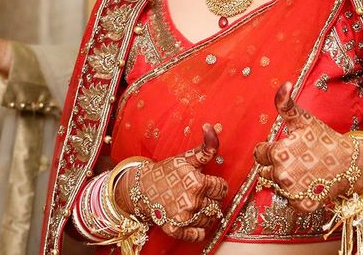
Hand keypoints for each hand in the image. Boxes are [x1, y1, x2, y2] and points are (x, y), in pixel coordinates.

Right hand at [115, 124, 227, 241]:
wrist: (141, 187)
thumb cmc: (166, 171)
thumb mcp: (186, 158)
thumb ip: (205, 147)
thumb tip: (213, 127)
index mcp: (197, 182)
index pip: (222, 188)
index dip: (217, 184)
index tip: (209, 182)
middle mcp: (192, 201)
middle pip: (217, 205)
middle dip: (212, 199)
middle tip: (201, 193)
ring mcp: (184, 217)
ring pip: (209, 220)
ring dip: (207, 214)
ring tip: (197, 205)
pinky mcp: (175, 229)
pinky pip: (196, 235)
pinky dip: (198, 231)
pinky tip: (194, 221)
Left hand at [253, 82, 362, 212]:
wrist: (350, 162)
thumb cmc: (324, 139)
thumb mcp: (304, 119)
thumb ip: (286, 103)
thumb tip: (283, 84)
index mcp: (279, 152)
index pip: (259, 153)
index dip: (271, 149)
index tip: (286, 146)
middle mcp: (283, 174)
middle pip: (265, 171)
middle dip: (277, 165)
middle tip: (297, 159)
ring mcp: (293, 191)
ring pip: (275, 186)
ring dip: (284, 180)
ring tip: (303, 170)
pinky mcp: (303, 205)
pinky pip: (289, 200)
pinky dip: (296, 194)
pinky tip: (308, 183)